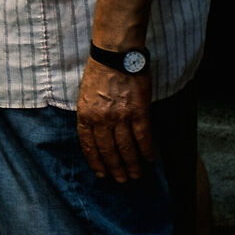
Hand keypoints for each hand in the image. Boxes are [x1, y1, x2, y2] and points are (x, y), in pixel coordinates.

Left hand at [76, 60, 155, 182]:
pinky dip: (146, 150)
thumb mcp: (84, 95)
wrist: (115, 54)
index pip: (89, 146)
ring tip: (135, 175)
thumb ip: (89, 116)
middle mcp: (101, 119)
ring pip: (126, 148)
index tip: (101, 174)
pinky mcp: (139, 111)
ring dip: (132, 164)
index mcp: (85, 114)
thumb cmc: (99, 72)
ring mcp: (120, 116)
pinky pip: (143, 137)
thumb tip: (95, 136)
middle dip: (115, 168)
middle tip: (121, 180)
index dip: (96, 162)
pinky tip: (149, 159)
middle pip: (108, 150)